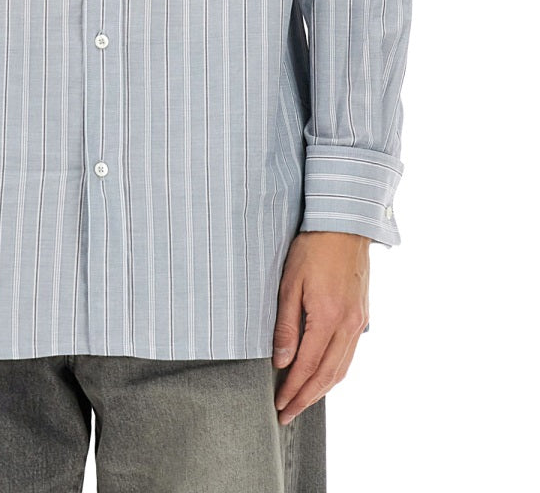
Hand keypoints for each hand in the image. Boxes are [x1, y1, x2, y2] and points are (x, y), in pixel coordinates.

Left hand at [272, 231, 370, 424]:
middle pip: (328, 375)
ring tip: (302, 401)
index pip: (308, 366)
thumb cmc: (312, 249)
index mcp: (328, 318)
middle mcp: (348, 325)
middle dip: (306, 398)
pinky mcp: (362, 315)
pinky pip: (349, 354)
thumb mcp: (290, 283)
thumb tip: (281, 361)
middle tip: (287, 414)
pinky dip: (335, 372)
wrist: (344, 225)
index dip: (293, 389)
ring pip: (342, 368)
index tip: (279, 404)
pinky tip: (322, 375)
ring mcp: (358, 321)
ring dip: (322, 389)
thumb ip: (287, 325)